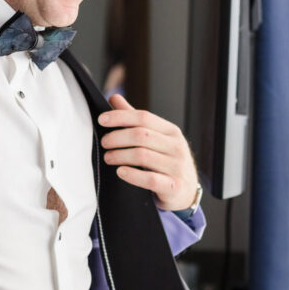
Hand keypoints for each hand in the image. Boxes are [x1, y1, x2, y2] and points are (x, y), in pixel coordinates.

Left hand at [97, 93, 197, 211]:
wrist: (187, 191)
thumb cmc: (166, 161)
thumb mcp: (155, 138)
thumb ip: (135, 120)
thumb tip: (114, 98)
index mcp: (171, 131)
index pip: (143, 117)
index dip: (120, 117)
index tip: (101, 120)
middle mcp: (176, 146)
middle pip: (141, 135)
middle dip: (117, 137)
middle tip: (104, 143)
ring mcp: (176, 166)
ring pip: (142, 155)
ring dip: (120, 155)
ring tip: (107, 157)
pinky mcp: (173, 186)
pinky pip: (150, 179)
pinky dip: (132, 175)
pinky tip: (120, 171)